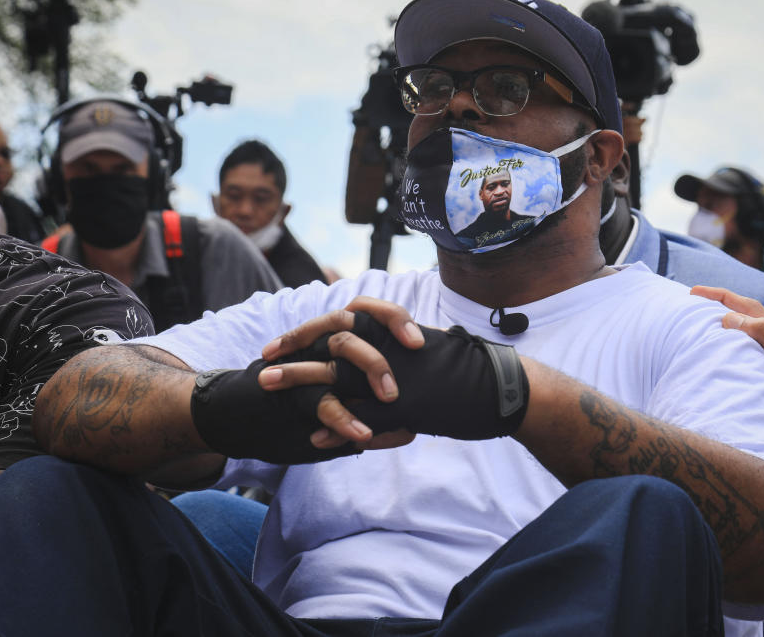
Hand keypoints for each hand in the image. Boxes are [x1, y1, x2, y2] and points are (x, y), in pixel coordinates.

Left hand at [266, 311, 529, 440]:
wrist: (501, 388)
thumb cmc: (468, 372)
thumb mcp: (427, 353)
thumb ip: (397, 352)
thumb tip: (378, 356)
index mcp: (392, 331)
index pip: (340, 323)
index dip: (305, 333)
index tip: (280, 345)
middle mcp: (388, 347)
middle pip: (330, 343)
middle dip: (292, 351)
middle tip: (262, 365)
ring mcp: (394, 376)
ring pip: (337, 375)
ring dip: (301, 382)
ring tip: (269, 387)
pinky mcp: (404, 405)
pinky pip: (362, 417)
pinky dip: (336, 428)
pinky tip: (314, 439)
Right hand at [690, 285, 763, 462]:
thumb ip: (763, 333)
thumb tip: (728, 318)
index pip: (746, 308)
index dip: (719, 296)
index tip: (692, 293)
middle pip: (746, 320)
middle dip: (719, 309)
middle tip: (692, 309)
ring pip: (746, 343)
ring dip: (724, 334)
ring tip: (700, 337)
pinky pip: (749, 366)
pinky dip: (732, 360)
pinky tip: (723, 371)